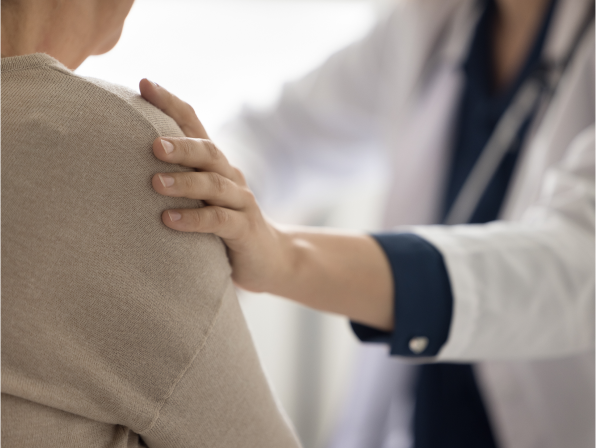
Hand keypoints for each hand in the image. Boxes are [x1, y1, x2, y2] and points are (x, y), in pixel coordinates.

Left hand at [139, 79, 393, 329]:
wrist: (270, 259)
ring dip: (184, 182)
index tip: (143, 83)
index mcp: (216, 165)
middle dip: (181, 145)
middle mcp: (230, 177)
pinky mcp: (245, 229)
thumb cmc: (224, 227)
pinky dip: (194, 219)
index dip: (171, 104)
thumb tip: (123, 164)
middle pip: (208, 152)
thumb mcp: (202, 199)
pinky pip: (219, 221)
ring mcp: (241, 202)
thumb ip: (178, 180)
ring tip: (155, 183)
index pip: (194, 126)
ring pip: (214, 185)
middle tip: (152, 143)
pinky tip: (168, 221)